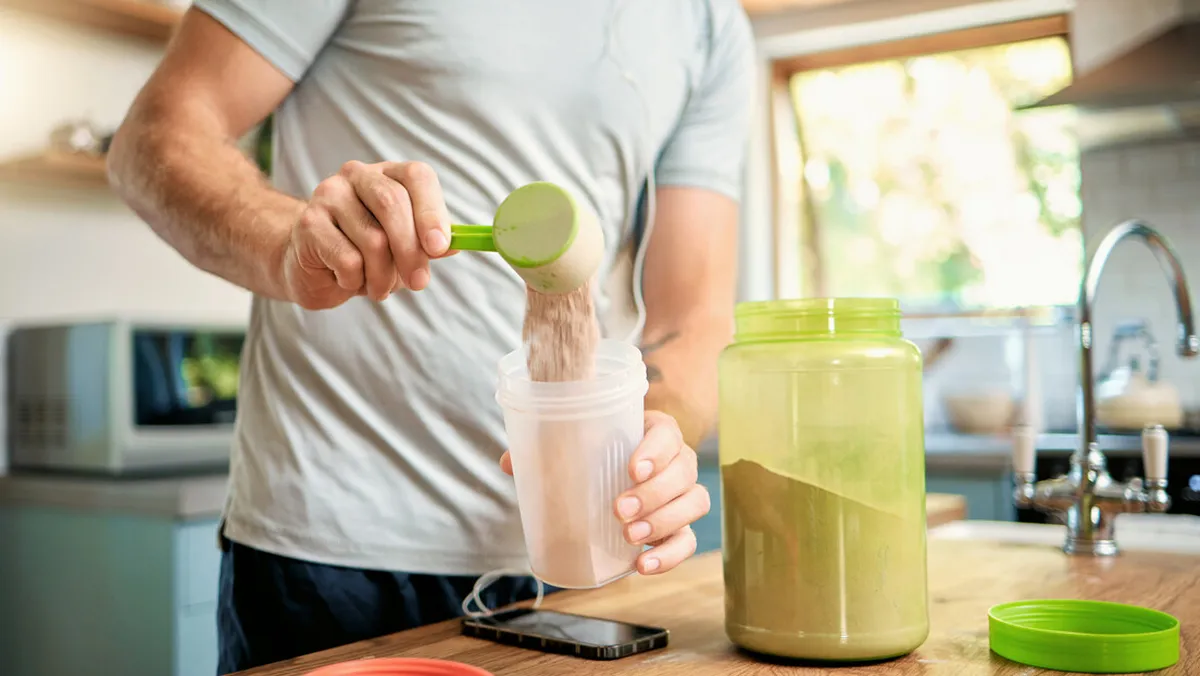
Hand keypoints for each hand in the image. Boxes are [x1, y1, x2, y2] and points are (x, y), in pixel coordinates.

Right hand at [281, 160, 452, 309]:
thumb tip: (457, 245)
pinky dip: (356, 280)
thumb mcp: (405, 247)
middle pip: (393, 204)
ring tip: (379, 287)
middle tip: (419, 283)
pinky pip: (347, 259)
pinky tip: (350, 280)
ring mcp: (329, 194)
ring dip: (383, 276)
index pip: (417, 177)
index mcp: (389, 173)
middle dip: (411, 252)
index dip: (432, 212)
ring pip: (373, 240)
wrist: (313, 266)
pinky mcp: (309, 222)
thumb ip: (430, 243)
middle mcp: (357, 175)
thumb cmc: (365, 252)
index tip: (440, 247)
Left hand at [498, 410, 710, 575]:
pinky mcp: (680, 527)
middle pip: (684, 471)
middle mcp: (676, 460)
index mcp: (654, 432)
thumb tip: (509, 462)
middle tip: (618, 510)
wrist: (613, 479)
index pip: (669, 433)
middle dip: (654, 493)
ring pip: (694, 503)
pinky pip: (688, 541)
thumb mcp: (574, 447)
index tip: (631, 469)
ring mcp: (682, 495)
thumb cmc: (595, 455)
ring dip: (664, 521)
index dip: (656, 450)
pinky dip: (670, 555)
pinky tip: (643, 565)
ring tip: (629, 537)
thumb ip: (544, 450)